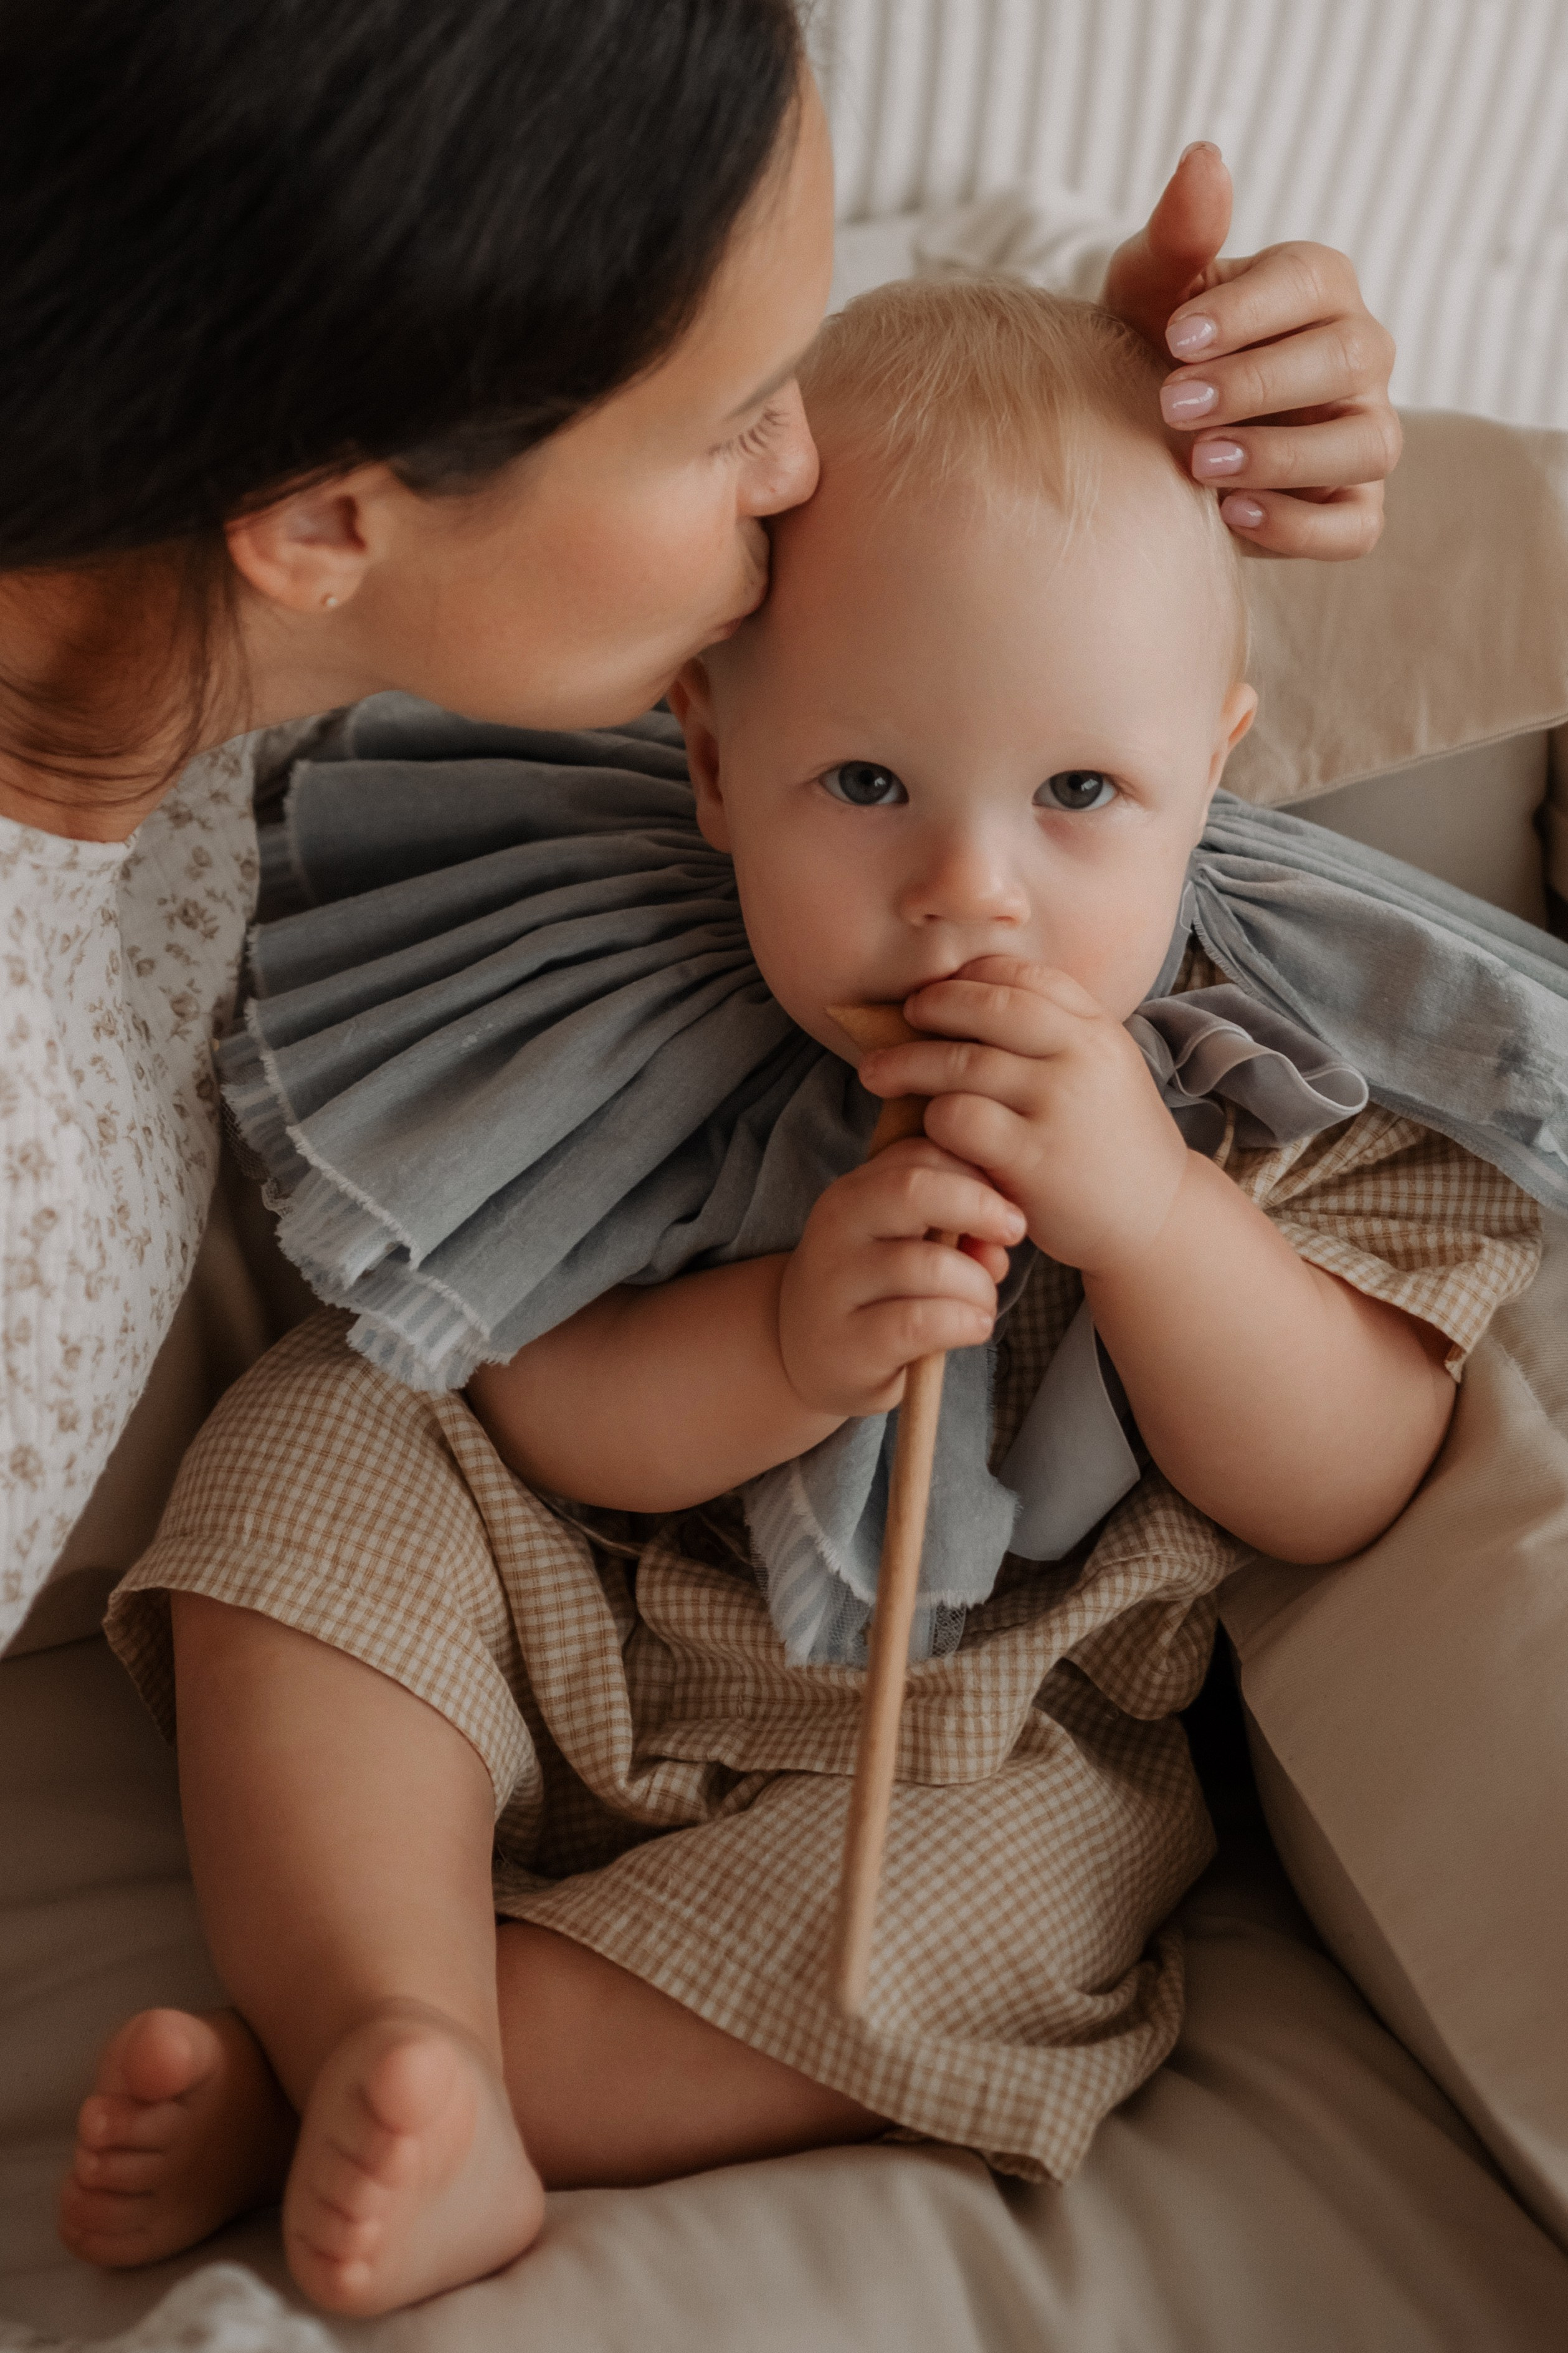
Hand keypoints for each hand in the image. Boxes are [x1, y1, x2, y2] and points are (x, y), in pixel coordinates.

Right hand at [777, 1137, 1023, 1417]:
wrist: (813, 1355)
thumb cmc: (878, 1290)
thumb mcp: (910, 1243)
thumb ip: (955, 1224)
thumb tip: (1003, 1231)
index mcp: (853, 1193)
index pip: (919, 1154)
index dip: (976, 1172)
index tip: (1003, 1206)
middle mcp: (836, 1230)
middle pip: (913, 1190)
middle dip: (979, 1206)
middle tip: (1013, 1231)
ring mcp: (837, 1287)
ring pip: (928, 1265)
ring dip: (978, 1284)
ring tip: (984, 1303)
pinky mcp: (851, 1343)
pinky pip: (922, 1322)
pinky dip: (965, 1323)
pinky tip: (973, 1328)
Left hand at [855, 959, 1188, 1274]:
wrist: (1156, 1219)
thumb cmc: (1111, 1141)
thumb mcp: (1103, 1070)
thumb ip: (1054, 1034)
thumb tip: (971, 992)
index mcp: (1097, 1030)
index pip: (1024, 977)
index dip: (972, 976)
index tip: (941, 987)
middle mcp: (1082, 1058)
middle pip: (988, 1007)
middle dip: (933, 1005)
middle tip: (903, 1017)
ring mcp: (1059, 1107)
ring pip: (962, 1063)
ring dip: (907, 1064)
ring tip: (876, 1073)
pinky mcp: (1034, 1160)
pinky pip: (959, 1121)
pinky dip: (931, 1119)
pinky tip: (926, 1127)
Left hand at [1103, 142, 1399, 559]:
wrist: (1144, 436)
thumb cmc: (1156, 347)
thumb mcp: (1149, 288)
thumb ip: (1178, 233)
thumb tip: (1204, 158)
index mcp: (1319, 289)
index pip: (1311, 283)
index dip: (1248, 312)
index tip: (1174, 338)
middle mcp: (1359, 355)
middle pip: (1346, 360)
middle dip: (1258, 384)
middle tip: (1174, 404)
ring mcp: (1362, 433)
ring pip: (1367, 443)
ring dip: (1284, 456)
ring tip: (1200, 464)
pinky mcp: (1352, 507)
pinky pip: (1354, 524)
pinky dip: (1300, 526)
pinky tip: (1231, 516)